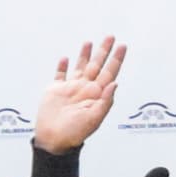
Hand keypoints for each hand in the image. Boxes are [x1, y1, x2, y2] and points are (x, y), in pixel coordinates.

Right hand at [33, 38, 125, 153]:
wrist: (54, 139)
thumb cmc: (75, 133)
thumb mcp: (94, 119)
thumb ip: (105, 101)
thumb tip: (115, 83)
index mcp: (96, 95)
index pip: (109, 73)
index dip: (116, 59)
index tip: (122, 47)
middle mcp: (85, 89)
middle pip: (97, 65)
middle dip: (104, 51)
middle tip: (110, 37)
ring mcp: (70, 88)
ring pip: (80, 67)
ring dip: (85, 54)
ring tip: (89, 42)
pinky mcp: (55, 90)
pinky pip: (60, 75)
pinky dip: (62, 66)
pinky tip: (65, 58)